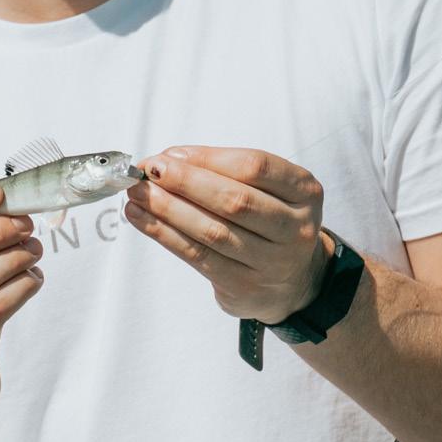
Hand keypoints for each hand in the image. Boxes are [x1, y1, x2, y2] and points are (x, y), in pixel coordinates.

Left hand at [123, 147, 327, 323]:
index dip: (207, 158)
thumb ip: (221, 170)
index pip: (255, 167)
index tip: (169, 155)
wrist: (292, 282)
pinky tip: (140, 218)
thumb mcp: (263, 190)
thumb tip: (167, 160)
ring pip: (212, 231)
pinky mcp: (245, 286)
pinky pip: (197, 256)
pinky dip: (163, 234)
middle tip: (147, 171)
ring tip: (136, 193)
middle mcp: (296, 228)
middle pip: (234, 200)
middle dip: (183, 182)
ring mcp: (273, 262)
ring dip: (166, 208)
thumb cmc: (266, 222)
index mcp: (304, 191)